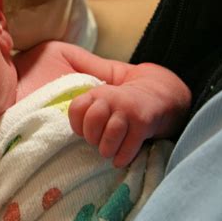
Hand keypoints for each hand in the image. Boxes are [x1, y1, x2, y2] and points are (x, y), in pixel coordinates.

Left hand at [68, 63, 190, 166]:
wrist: (161, 94)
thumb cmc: (123, 95)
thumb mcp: (104, 79)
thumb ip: (84, 73)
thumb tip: (60, 61)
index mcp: (98, 91)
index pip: (77, 108)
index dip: (76, 124)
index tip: (82, 130)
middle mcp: (113, 98)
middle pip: (93, 120)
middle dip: (91, 137)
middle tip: (96, 142)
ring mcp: (129, 111)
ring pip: (111, 134)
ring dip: (106, 148)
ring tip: (107, 151)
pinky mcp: (144, 124)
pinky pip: (129, 145)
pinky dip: (122, 157)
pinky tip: (119, 159)